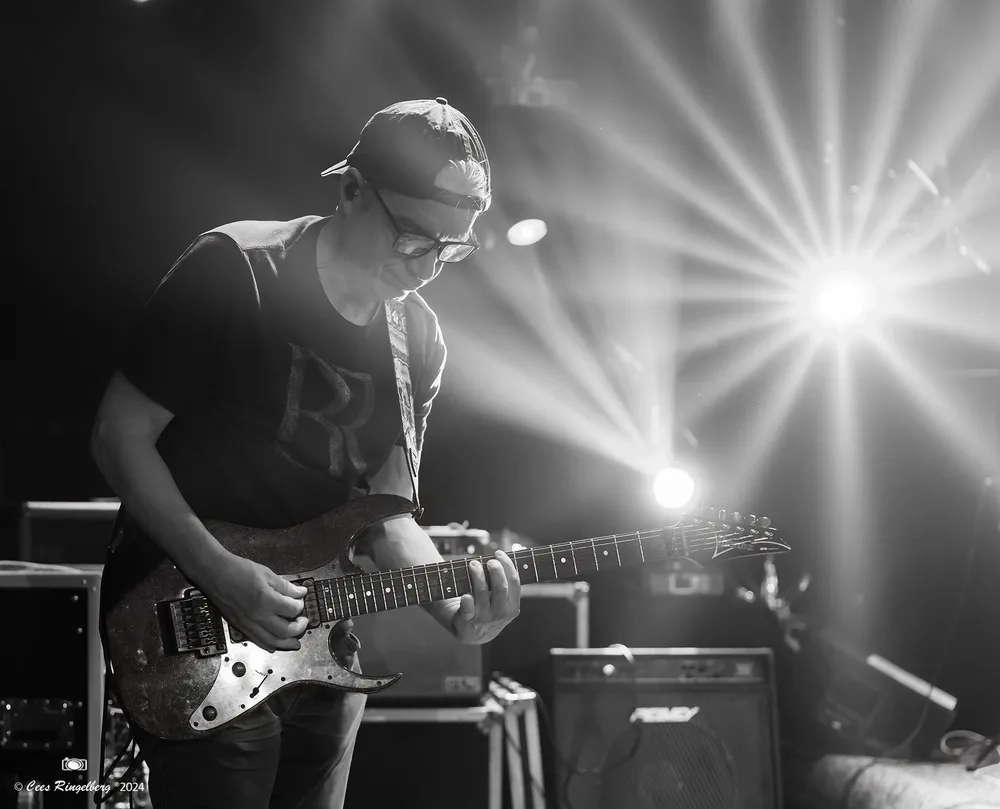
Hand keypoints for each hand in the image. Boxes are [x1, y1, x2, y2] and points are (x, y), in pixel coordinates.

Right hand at [195, 550, 309, 652]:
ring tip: (296, 643)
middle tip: (304, 621)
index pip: (291, 610)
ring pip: (271, 641)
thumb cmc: (239, 570)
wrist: (214, 573)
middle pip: (285, 630)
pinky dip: (268, 645)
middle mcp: (258, 616)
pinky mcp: (239, 627)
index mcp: (266, 600)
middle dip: (299, 628)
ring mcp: (247, 624)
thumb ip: (285, 586)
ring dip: (286, 643)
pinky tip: (275, 646)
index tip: (301, 600)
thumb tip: (300, 593)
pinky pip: (256, 641)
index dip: (300, 605)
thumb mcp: (266, 573)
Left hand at [452, 550, 520, 644]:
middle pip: (500, 587)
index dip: (508, 565)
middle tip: (489, 560)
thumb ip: (505, 584)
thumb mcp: (502, 602)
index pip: (515, 582)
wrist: (472, 633)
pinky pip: (467, 608)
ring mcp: (483, 618)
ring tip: (473, 564)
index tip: (499, 553)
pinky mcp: (467, 621)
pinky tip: (465, 593)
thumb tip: (501, 557)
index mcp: (512, 606)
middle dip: (495, 570)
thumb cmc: (488, 609)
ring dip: (477, 576)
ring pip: (482, 593)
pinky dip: (467, 600)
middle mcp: (500, 613)